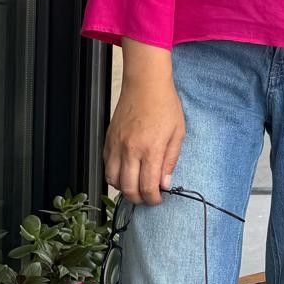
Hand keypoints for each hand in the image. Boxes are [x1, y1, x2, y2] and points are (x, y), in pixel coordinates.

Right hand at [104, 54, 184, 204]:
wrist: (145, 84)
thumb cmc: (164, 105)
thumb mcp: (178, 133)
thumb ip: (170, 160)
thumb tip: (165, 183)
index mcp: (150, 149)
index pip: (147, 186)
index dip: (152, 199)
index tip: (158, 200)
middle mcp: (130, 150)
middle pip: (128, 188)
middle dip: (138, 199)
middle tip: (147, 198)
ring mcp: (116, 145)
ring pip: (112, 180)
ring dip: (124, 189)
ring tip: (136, 187)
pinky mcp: (108, 139)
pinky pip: (106, 166)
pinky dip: (114, 175)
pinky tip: (125, 173)